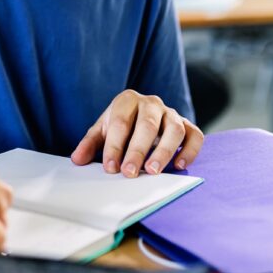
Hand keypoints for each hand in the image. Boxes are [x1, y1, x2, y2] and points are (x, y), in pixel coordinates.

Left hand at [71, 90, 203, 177]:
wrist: (141, 115)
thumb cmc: (121, 125)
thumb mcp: (103, 130)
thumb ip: (90, 144)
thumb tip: (77, 159)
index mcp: (127, 100)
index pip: (120, 122)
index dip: (114, 145)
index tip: (110, 167)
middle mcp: (152, 103)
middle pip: (147, 125)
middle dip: (137, 150)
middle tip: (129, 173)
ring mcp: (171, 113)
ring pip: (174, 129)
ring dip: (164, 152)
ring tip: (152, 171)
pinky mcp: (187, 125)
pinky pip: (195, 135)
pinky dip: (190, 150)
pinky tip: (180, 165)